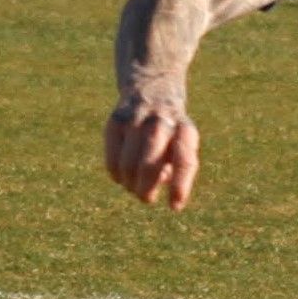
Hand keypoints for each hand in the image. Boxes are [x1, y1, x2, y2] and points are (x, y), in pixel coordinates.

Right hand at [105, 94, 200, 209]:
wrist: (152, 90)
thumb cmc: (171, 132)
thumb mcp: (181, 145)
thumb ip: (174, 168)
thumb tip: (153, 186)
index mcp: (185, 131)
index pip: (185, 161)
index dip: (180, 187)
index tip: (175, 207)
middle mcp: (161, 123)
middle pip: (149, 166)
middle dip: (146, 189)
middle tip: (146, 199)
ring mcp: (136, 121)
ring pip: (128, 165)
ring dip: (130, 184)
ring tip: (134, 187)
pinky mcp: (115, 122)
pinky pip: (112, 159)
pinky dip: (116, 175)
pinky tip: (122, 177)